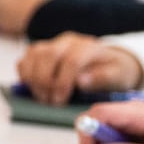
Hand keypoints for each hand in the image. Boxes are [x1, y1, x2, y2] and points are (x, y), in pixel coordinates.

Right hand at [16, 32, 141, 104]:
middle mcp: (69, 41)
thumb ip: (102, 78)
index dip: (63, 82)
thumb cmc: (113, 71)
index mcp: (89, 46)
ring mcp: (52, 44)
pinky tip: (35, 89)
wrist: (108, 62)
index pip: (71, 60)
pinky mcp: (40, 51)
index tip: (60, 100)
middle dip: (45, 81)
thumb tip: (81, 81)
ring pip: (33, 55)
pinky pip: (25, 59)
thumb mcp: (118, 76)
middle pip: (48, 55)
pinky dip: (25, 75)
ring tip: (42, 98)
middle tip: (49, 102)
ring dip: (33, 79)